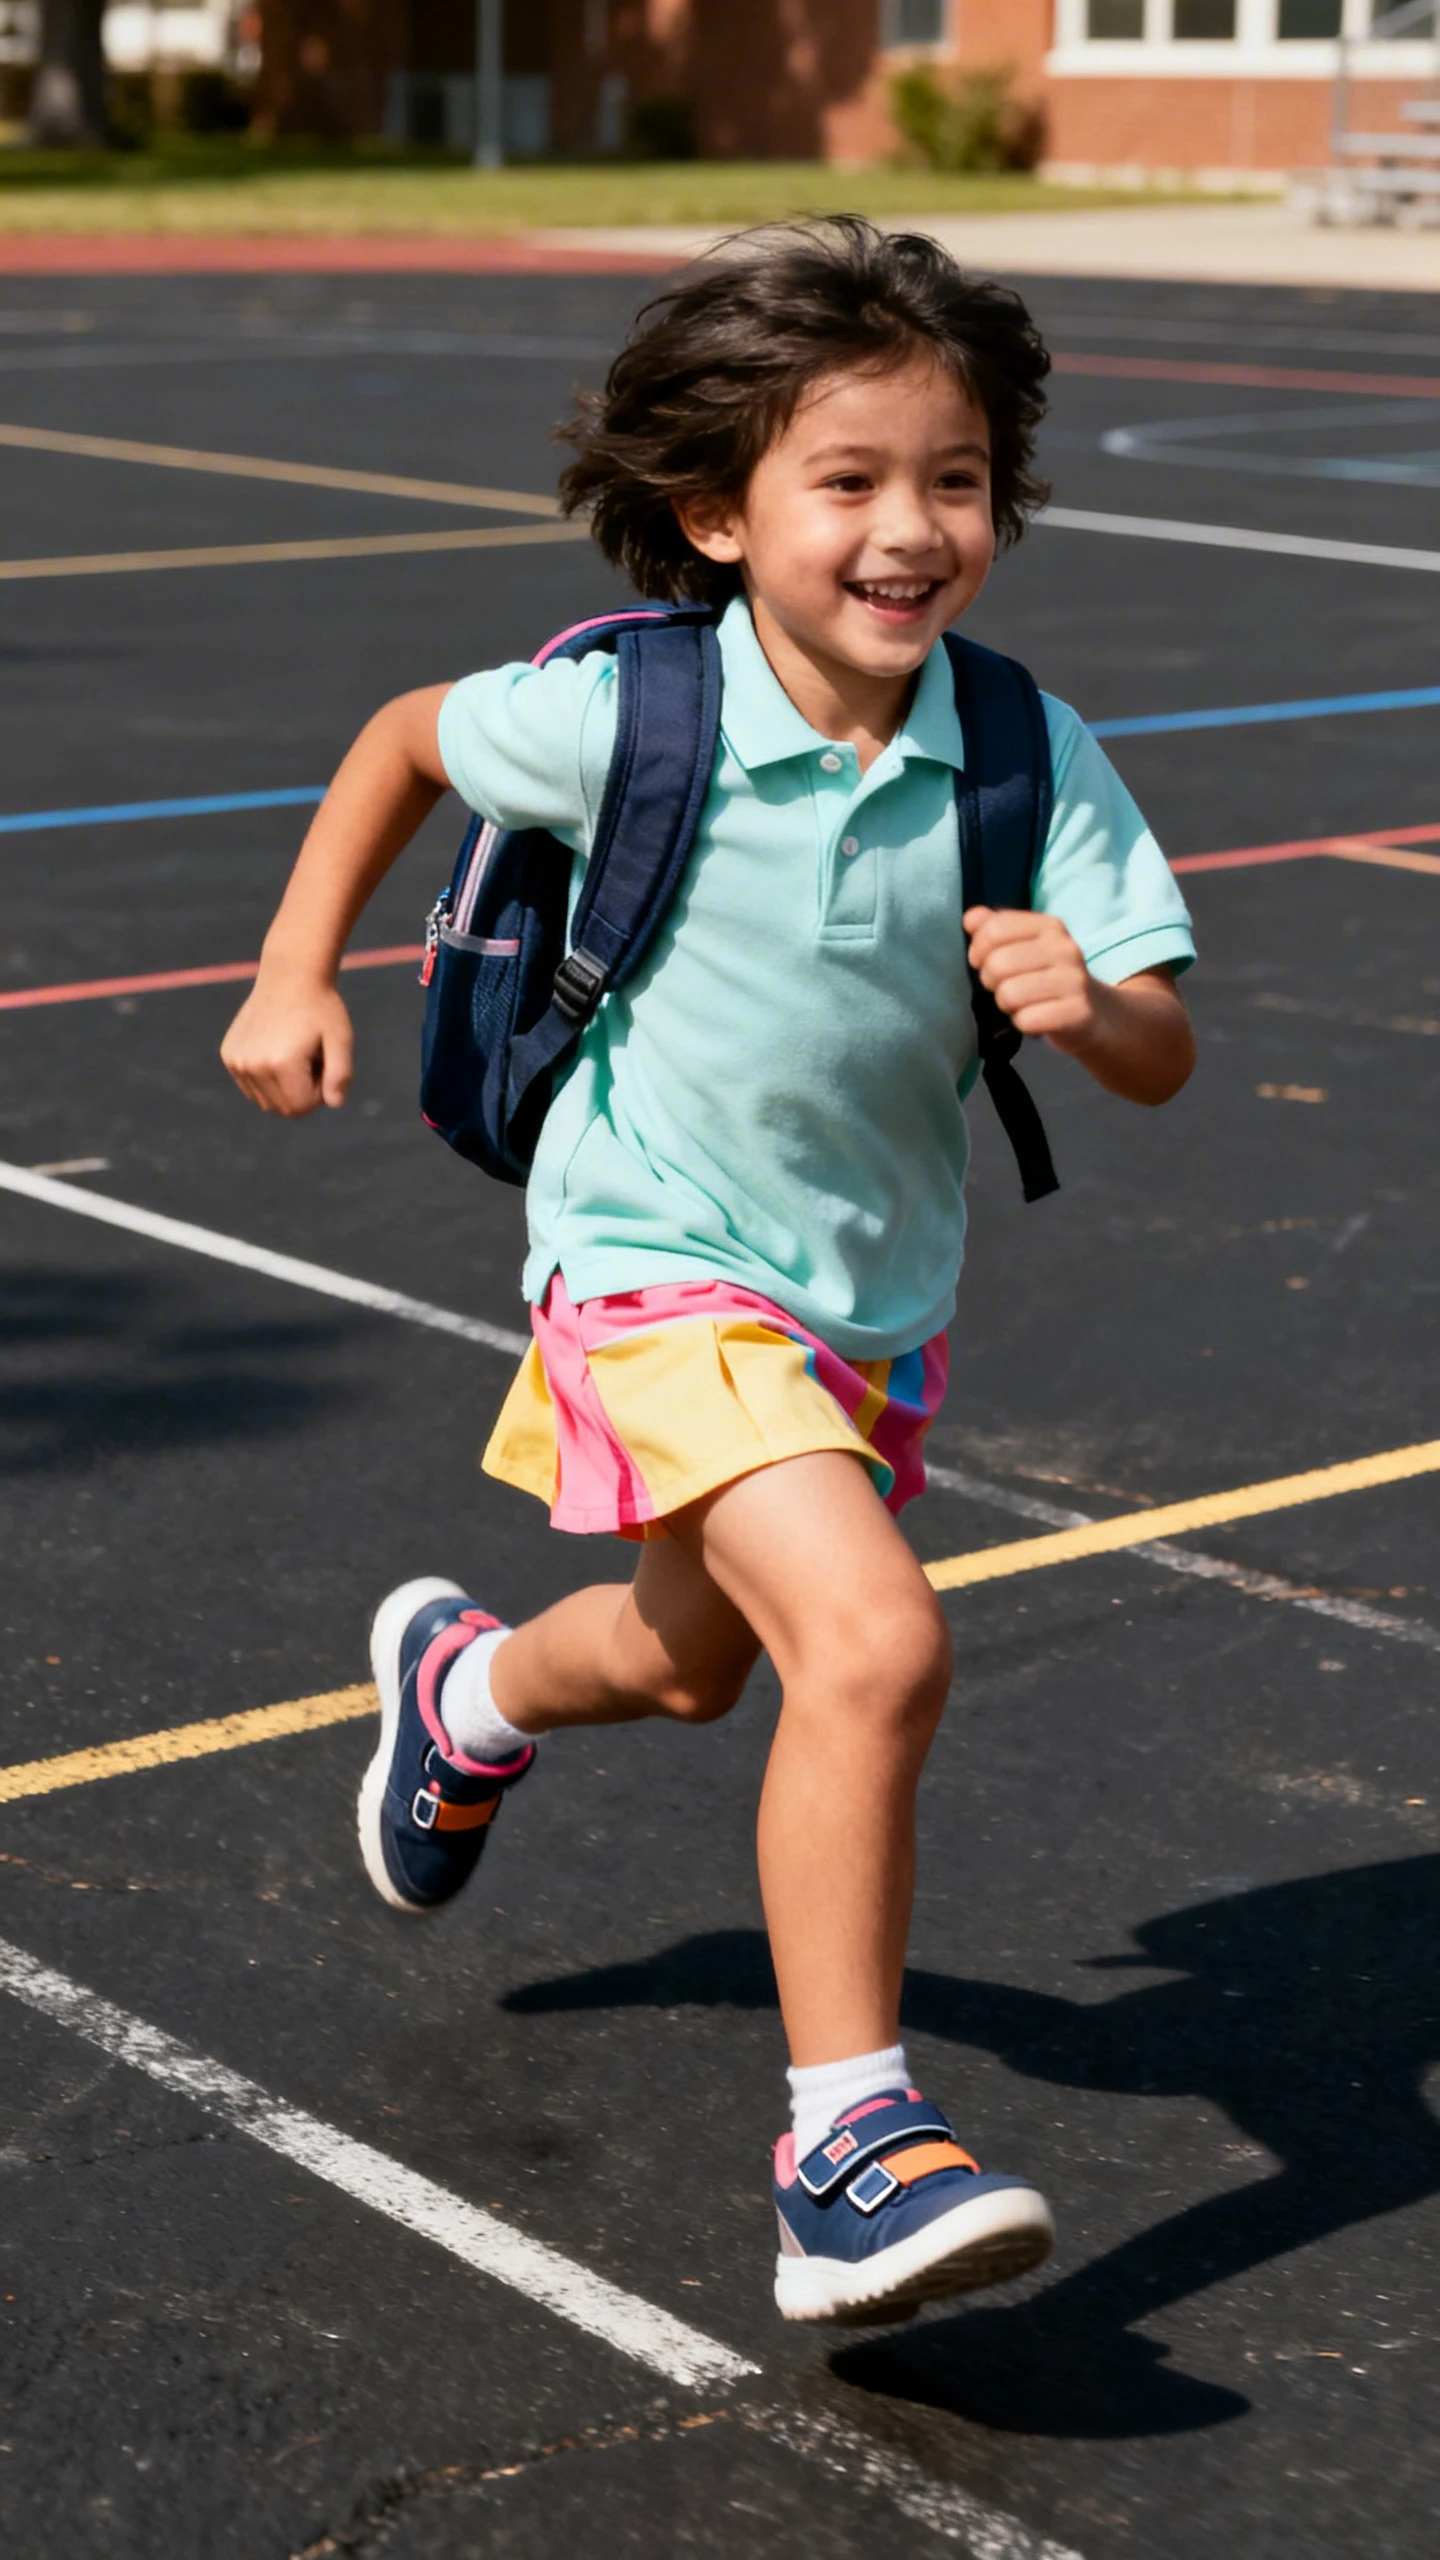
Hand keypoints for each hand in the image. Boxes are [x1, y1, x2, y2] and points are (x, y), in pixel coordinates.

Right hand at [221, 967, 354, 1116]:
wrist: (290, 976)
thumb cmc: (321, 1008)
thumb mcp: (341, 1039)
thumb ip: (340, 1075)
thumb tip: (334, 1104)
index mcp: (281, 1064)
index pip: (301, 1108)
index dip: (319, 1094)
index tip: (324, 1065)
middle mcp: (253, 1065)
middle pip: (281, 1109)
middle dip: (301, 1093)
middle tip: (310, 1059)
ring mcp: (237, 1061)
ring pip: (264, 1101)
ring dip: (284, 1087)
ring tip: (294, 1053)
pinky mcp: (228, 1055)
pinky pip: (251, 1086)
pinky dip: (267, 1077)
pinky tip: (277, 1048)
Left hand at [964, 905, 1097, 1052]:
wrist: (1097, 1014)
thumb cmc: (1050, 978)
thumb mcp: (1026, 947)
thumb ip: (995, 929)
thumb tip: (970, 919)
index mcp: (1049, 927)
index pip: (995, 929)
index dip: (978, 950)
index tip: (984, 962)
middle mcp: (1064, 949)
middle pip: (998, 963)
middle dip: (991, 982)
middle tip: (1006, 987)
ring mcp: (1073, 980)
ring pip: (1009, 994)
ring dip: (1007, 1005)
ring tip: (1023, 1004)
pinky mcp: (1077, 1012)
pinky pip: (1026, 1020)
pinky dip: (1023, 1024)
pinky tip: (1036, 1019)